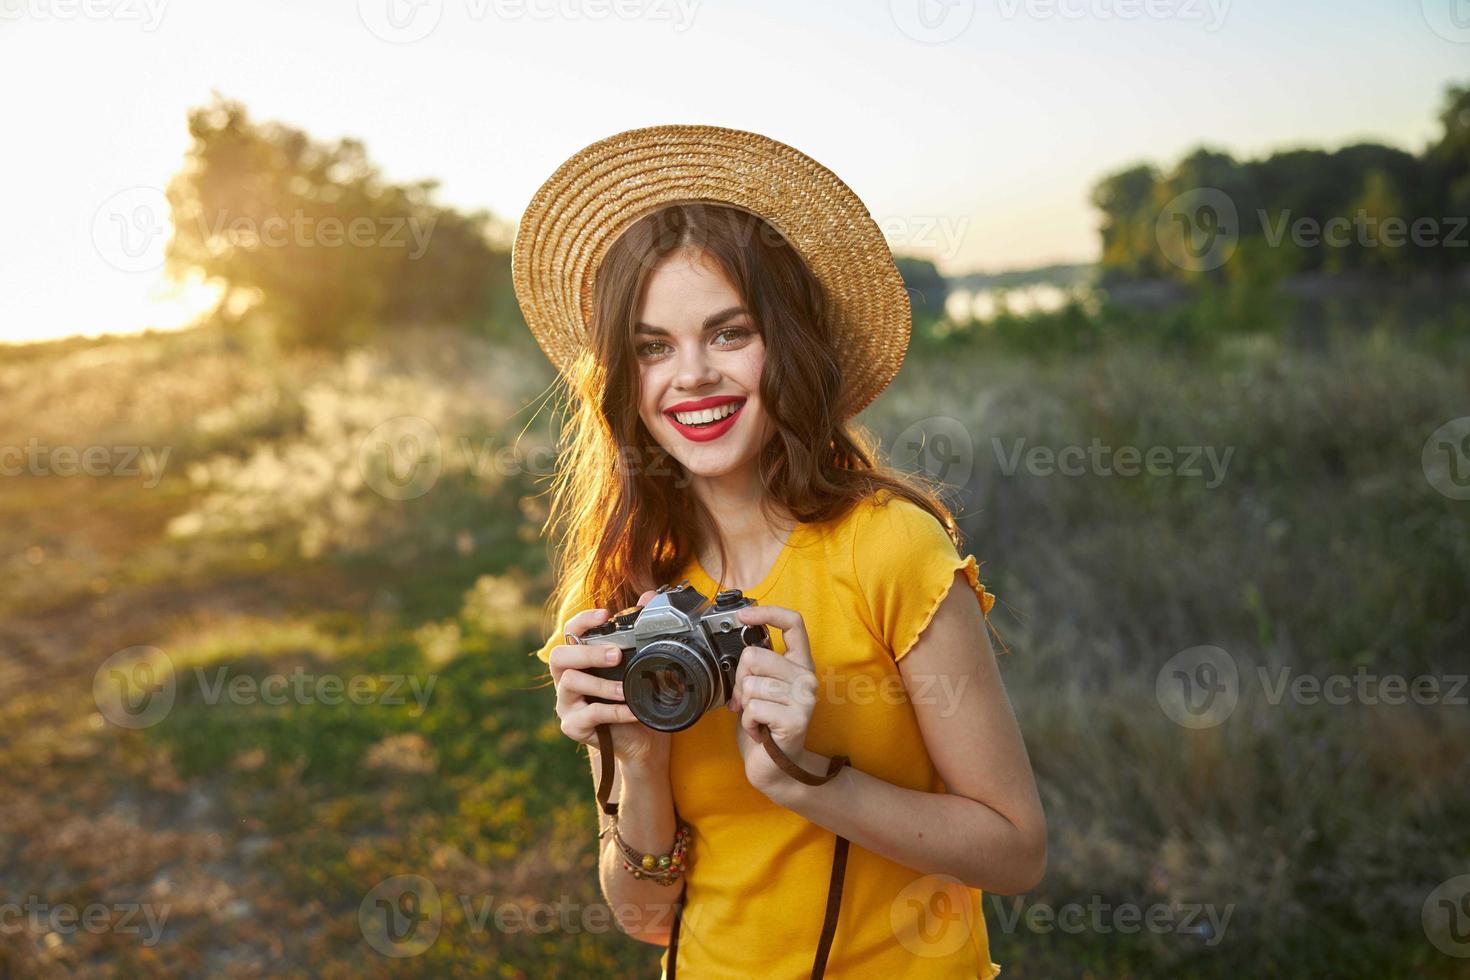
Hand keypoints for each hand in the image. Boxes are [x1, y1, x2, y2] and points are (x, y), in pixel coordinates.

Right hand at [549, 589, 670, 769]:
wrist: (638, 739)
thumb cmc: (632, 698)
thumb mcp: (637, 666)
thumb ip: (639, 631)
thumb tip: (650, 596)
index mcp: (578, 659)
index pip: (570, 633)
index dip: (583, 621)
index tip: (605, 615)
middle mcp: (566, 678)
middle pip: (560, 656)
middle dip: (588, 653)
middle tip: (616, 655)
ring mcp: (567, 703)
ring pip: (571, 683)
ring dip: (601, 684)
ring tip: (624, 689)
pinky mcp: (573, 725)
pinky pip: (590, 715)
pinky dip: (614, 712)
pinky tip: (632, 711)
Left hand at [729, 604, 820, 796]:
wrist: (777, 768)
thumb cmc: (766, 726)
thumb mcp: (762, 688)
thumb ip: (758, 666)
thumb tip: (741, 645)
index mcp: (799, 664)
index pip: (793, 623)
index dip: (767, 612)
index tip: (743, 616)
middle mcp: (807, 677)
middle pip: (756, 655)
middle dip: (740, 680)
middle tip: (748, 701)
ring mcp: (804, 698)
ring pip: (751, 684)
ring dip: (745, 706)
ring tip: (757, 719)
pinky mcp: (796, 719)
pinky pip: (754, 708)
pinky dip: (748, 723)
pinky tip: (760, 731)